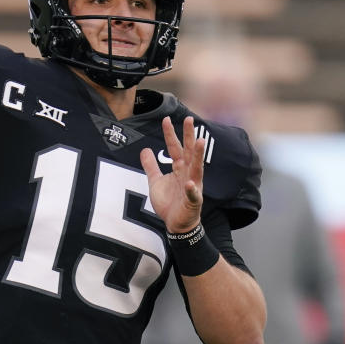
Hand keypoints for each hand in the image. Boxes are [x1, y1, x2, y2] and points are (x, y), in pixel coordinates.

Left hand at [140, 116, 205, 233]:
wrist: (176, 224)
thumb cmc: (169, 202)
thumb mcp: (155, 181)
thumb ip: (151, 166)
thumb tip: (144, 149)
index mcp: (179, 168)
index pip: (175, 148)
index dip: (170, 134)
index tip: (166, 119)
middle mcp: (187, 174)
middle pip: (188, 151)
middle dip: (189, 136)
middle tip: (189, 119)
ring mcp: (192, 186)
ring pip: (196, 168)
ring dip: (198, 155)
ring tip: (199, 142)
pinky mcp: (193, 201)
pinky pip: (193, 194)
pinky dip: (192, 190)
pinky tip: (190, 184)